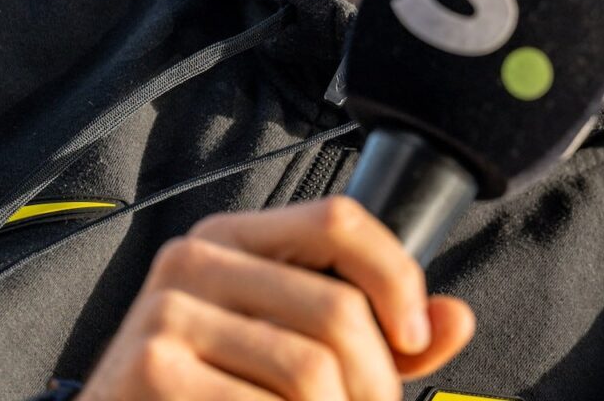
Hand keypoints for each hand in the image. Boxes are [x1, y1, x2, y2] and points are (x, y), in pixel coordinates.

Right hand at [75, 195, 475, 399]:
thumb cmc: (209, 395)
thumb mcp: (291, 352)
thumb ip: (375, 336)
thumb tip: (455, 318)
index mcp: (232, 239)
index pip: (338, 220)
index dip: (395, 276)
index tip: (413, 338)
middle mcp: (193, 260)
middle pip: (337, 308)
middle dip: (376, 382)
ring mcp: (164, 314)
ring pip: (311, 369)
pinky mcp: (149, 370)